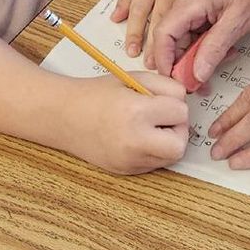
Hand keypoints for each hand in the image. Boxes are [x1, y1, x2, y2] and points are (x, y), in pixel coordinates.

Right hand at [61, 72, 188, 174]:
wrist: (64, 116)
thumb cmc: (98, 93)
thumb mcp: (135, 78)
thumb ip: (165, 86)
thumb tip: (185, 99)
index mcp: (137, 113)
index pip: (181, 112)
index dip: (175, 102)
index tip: (161, 98)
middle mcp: (133, 143)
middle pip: (180, 144)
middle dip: (178, 128)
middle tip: (162, 116)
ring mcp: (129, 161)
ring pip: (170, 158)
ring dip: (168, 141)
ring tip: (151, 126)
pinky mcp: (125, 172)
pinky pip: (154, 164)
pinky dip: (154, 151)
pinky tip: (139, 137)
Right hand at [146, 0, 249, 78]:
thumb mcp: (238, 21)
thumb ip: (215, 48)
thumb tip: (197, 74)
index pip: (163, 34)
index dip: (164, 61)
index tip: (175, 81)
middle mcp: (185, 1)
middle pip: (171, 40)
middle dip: (184, 64)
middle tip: (200, 83)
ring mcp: (192, 5)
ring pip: (183, 40)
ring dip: (198, 58)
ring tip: (220, 63)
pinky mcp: (201, 10)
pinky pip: (195, 35)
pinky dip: (206, 48)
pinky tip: (224, 52)